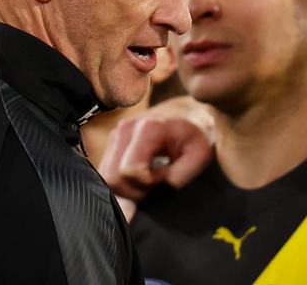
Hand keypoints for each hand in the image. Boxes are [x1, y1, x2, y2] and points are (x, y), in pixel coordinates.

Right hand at [98, 96, 214, 200]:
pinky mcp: (113, 140)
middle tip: (157, 182)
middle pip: (113, 178)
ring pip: (107, 177)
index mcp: (148, 128)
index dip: (147, 184)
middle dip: (134, 190)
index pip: (129, 172)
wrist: (188, 113)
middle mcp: (126, 128)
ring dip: (128, 187)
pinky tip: (141, 174)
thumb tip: (158, 192)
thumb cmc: (196, 135)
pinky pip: (107, 172)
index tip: (165, 176)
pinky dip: (123, 180)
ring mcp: (116, 133)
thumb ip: (180, 176)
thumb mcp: (199, 156)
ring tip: (151, 178)